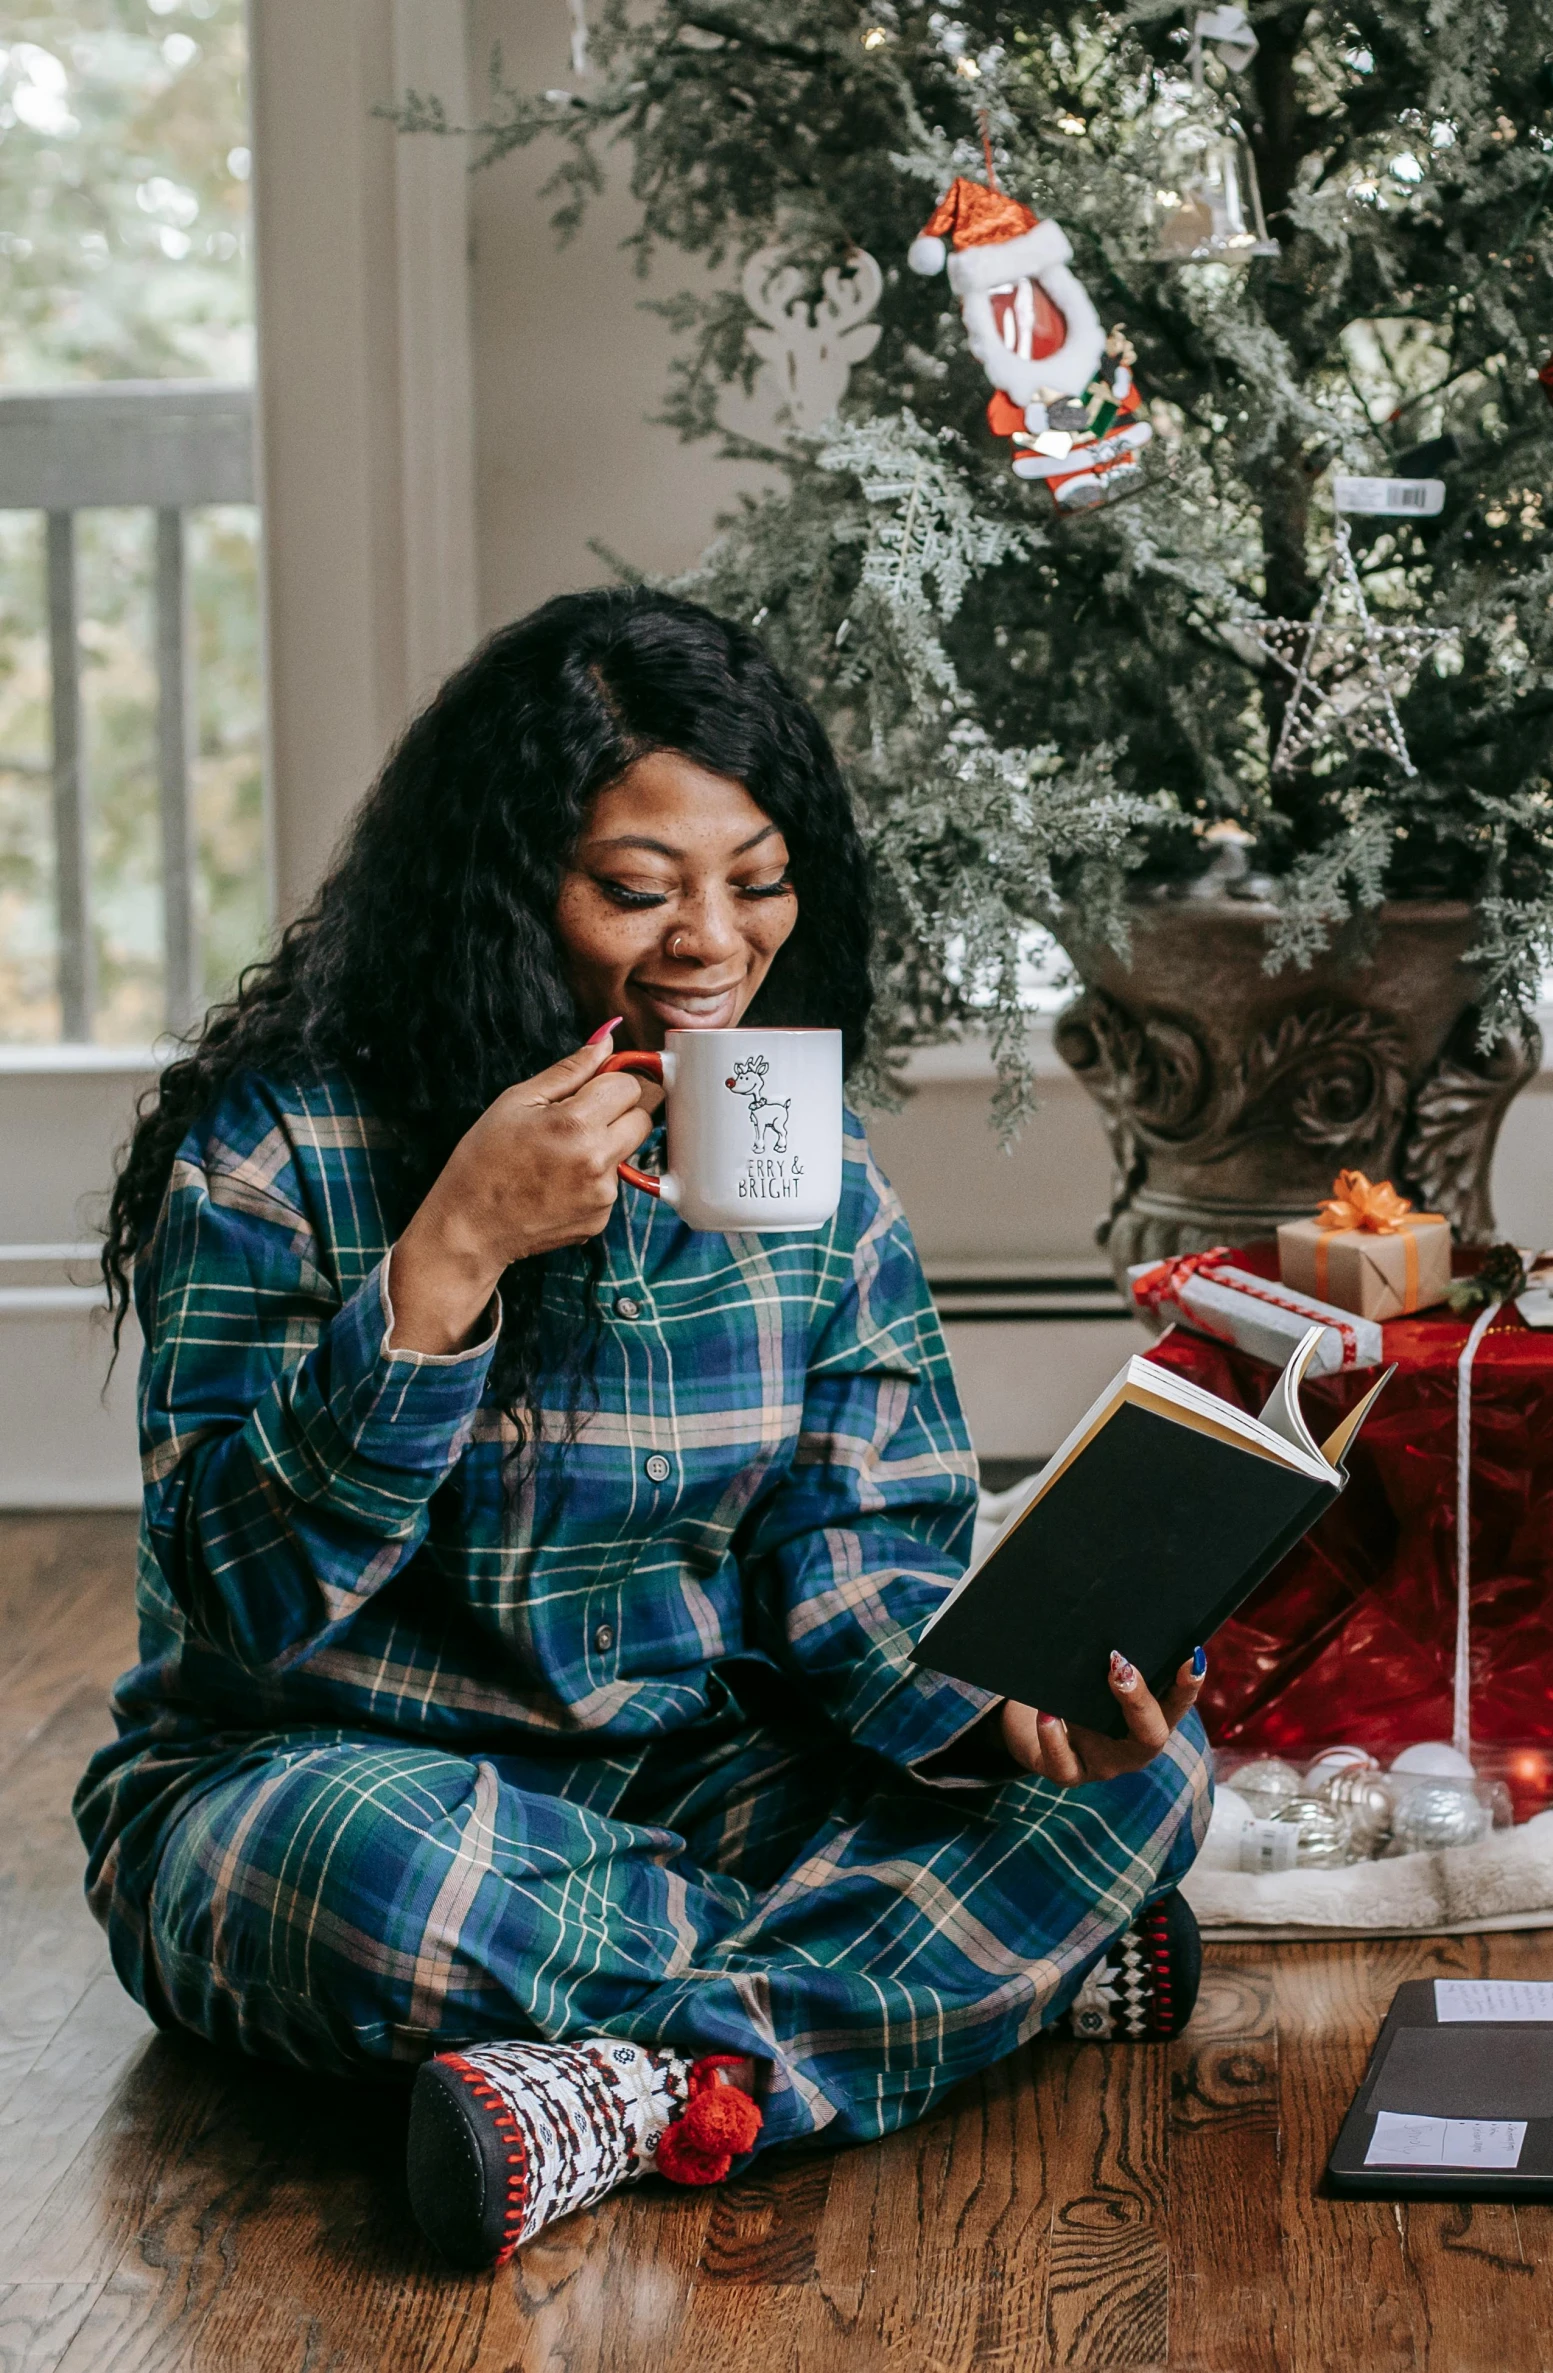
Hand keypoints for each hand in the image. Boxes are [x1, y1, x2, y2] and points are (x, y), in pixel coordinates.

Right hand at [387, 1035, 653, 1352]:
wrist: (469, 1226)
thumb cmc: (484, 1159)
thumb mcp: (517, 1101)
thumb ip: (570, 1069)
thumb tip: (607, 1039)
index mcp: (576, 1123)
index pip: (630, 1086)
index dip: (610, 1083)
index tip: (590, 1090)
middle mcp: (598, 1160)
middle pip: (643, 1119)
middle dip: (618, 1113)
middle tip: (578, 1121)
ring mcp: (603, 1195)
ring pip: (628, 1153)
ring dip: (605, 1147)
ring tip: (559, 1157)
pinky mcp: (601, 1219)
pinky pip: (612, 1185)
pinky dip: (594, 1180)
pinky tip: (558, 1184)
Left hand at [999, 1648, 1205, 1786]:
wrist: (1033, 1725)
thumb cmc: (1076, 1690)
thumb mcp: (1096, 1673)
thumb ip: (1112, 1656)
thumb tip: (1113, 1610)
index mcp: (1150, 1718)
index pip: (1176, 1702)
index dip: (1188, 1684)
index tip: (1192, 1655)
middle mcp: (1132, 1746)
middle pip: (1151, 1732)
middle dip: (1141, 1700)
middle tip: (1124, 1667)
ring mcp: (1102, 1764)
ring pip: (1114, 1756)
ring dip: (1098, 1721)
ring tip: (1085, 1688)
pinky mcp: (1066, 1773)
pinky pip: (1064, 1765)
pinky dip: (1055, 1740)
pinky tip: (1048, 1715)